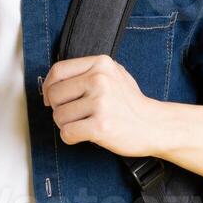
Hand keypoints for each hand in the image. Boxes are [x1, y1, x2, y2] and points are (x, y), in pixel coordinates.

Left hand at [42, 55, 169, 158]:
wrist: (154, 126)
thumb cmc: (131, 103)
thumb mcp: (114, 74)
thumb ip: (87, 71)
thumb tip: (53, 81)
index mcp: (101, 64)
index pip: (58, 71)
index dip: (48, 87)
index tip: (50, 98)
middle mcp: (100, 80)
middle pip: (55, 95)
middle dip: (59, 108)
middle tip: (74, 115)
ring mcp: (101, 103)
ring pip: (59, 116)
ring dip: (67, 124)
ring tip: (85, 124)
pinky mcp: (100, 126)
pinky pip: (67, 133)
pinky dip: (71, 137)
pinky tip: (84, 135)